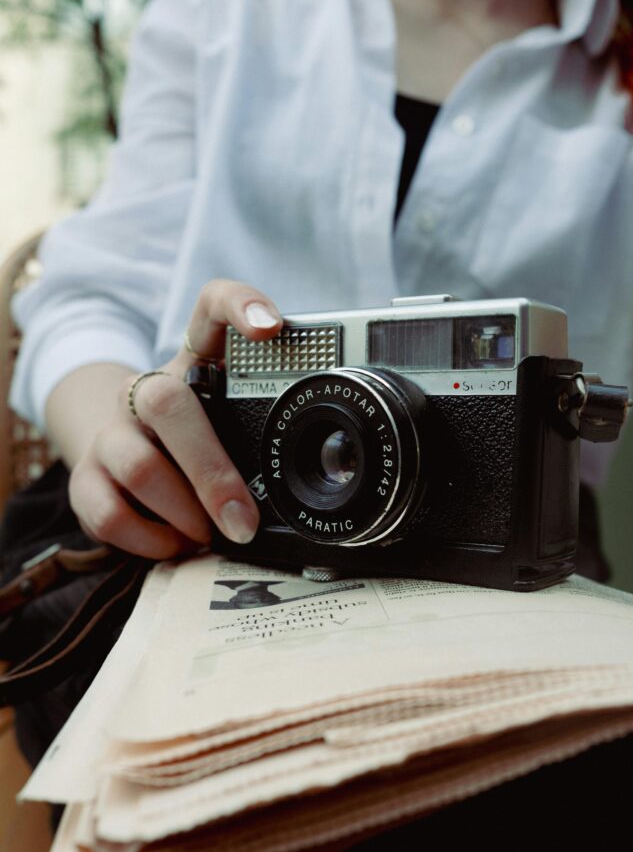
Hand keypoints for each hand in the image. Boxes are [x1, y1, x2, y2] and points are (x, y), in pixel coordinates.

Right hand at [66, 281, 281, 557]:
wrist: (120, 454)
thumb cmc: (200, 440)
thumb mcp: (237, 421)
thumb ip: (270, 427)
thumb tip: (327, 468)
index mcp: (195, 362)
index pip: (211, 307)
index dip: (239, 306)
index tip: (271, 327)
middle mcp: (148, 389)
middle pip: (167, 402)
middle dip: (211, 471)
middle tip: (243, 519)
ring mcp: (113, 431)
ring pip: (138, 465)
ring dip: (183, 513)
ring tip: (210, 535)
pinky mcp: (85, 477)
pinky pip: (108, 512)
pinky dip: (151, 540)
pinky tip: (177, 545)